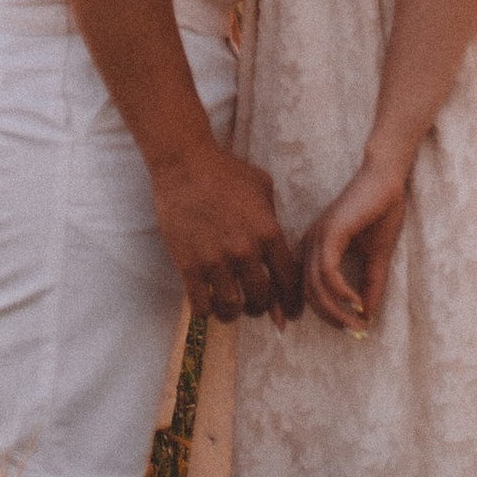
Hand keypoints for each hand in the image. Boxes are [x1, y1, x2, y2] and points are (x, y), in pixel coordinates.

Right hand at [150, 141, 302, 322]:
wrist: (184, 162)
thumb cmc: (225, 171)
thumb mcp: (263, 189)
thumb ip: (272, 219)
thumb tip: (279, 249)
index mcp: (269, 232)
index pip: (289, 281)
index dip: (291, 302)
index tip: (289, 313)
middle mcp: (245, 251)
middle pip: (261, 299)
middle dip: (263, 309)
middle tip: (258, 308)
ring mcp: (216, 260)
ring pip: (232, 307)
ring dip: (234, 313)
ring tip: (232, 310)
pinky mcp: (189, 264)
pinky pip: (202, 304)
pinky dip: (208, 311)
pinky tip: (208, 305)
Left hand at [303, 144, 411, 332]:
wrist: (388, 181)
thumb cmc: (382, 213)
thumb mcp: (377, 258)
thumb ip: (371, 285)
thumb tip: (368, 316)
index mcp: (315, 248)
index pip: (299, 285)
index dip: (293, 308)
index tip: (300, 328)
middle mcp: (310, 243)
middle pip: (307, 292)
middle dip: (329, 317)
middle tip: (352, 330)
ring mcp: (318, 237)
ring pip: (315, 285)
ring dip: (336, 309)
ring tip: (356, 321)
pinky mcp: (330, 232)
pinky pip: (328, 271)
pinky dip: (341, 291)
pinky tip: (356, 300)